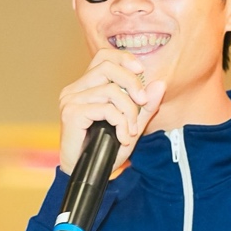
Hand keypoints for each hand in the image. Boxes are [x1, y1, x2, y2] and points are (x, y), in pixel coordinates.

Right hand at [58, 49, 165, 173]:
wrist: (88, 174)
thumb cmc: (105, 149)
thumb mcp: (131, 124)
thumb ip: (145, 106)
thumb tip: (160, 83)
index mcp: (85, 86)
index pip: (103, 56)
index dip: (124, 58)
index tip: (142, 72)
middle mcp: (74, 89)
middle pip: (108, 67)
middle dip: (133, 84)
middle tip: (143, 103)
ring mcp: (70, 100)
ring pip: (111, 90)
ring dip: (129, 112)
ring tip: (130, 131)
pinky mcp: (71, 113)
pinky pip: (106, 108)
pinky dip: (121, 122)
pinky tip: (122, 137)